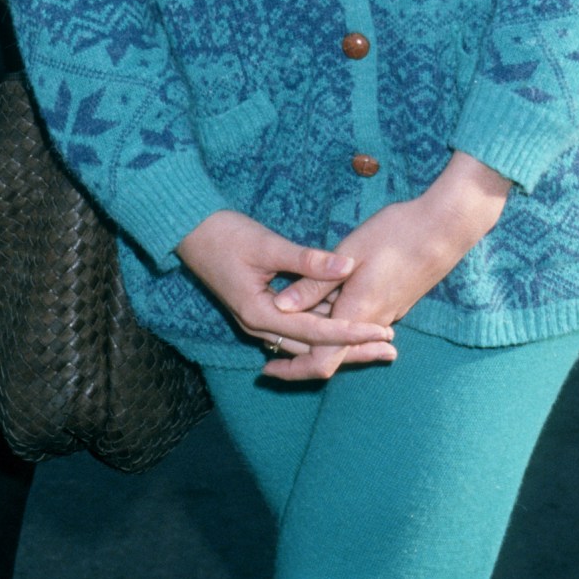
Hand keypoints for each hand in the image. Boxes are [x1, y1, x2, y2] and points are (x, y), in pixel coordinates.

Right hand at [175, 209, 395, 367]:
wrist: (187, 229)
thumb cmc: (223, 234)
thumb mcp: (267, 244)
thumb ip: (307, 260)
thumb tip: (348, 265)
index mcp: (261, 314)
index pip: (317, 331)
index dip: (353, 332)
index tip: (384, 332)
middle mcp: (261, 326)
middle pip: (314, 347)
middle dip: (352, 349)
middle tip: (390, 349)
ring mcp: (259, 321)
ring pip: (306, 341)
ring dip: (338, 342)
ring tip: (375, 341)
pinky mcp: (260, 310)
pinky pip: (297, 329)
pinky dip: (322, 329)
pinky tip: (344, 321)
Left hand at [261, 153, 510, 383]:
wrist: (446, 229)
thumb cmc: (396, 234)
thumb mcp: (350, 253)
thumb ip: (315, 283)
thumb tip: (280, 309)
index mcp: (358, 312)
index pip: (321, 361)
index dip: (293, 370)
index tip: (266, 369)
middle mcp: (373, 321)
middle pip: (333, 356)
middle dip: (300, 358)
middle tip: (270, 356)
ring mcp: (387, 313)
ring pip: (346, 339)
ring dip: (320, 337)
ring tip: (289, 325)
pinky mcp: (394, 302)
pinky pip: (360, 324)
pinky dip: (337, 323)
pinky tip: (323, 306)